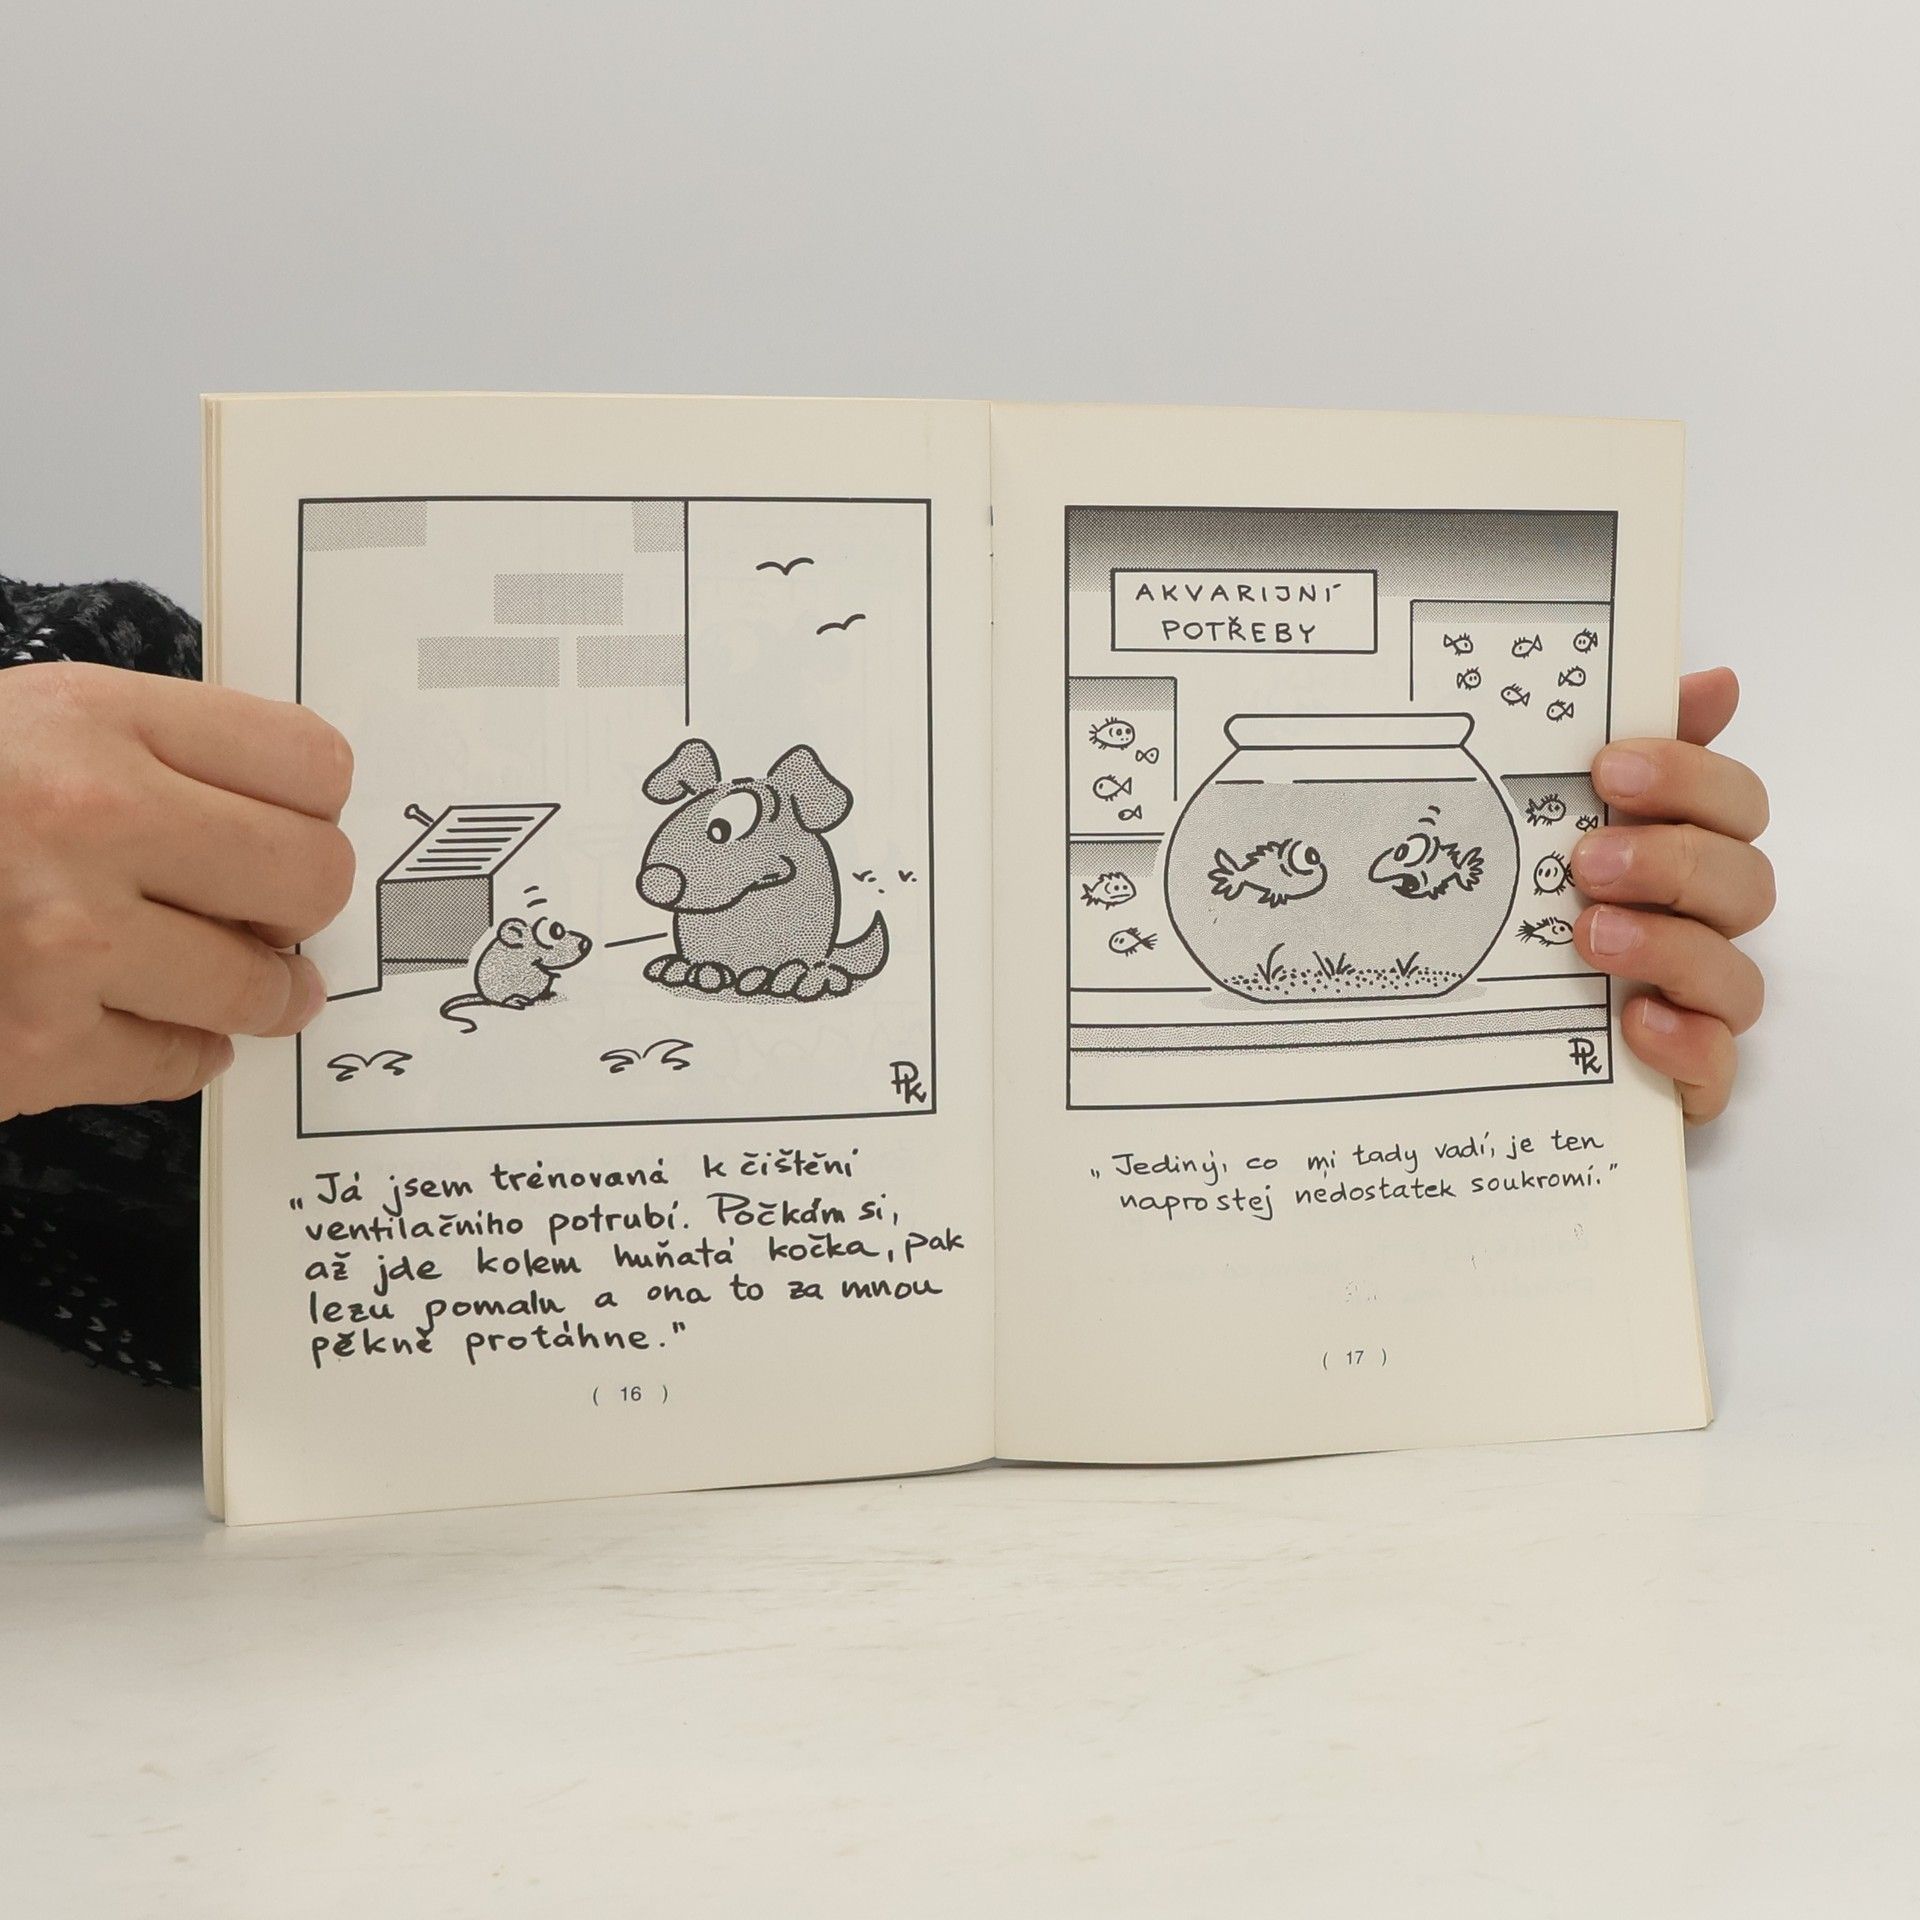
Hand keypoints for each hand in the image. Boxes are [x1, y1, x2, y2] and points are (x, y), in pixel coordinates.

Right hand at [0, 663, 353, 1118]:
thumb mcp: (29, 726)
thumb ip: (157, 756)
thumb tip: (301, 816)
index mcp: (89, 722)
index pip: (312, 762)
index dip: (314, 803)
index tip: (292, 822)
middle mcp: (85, 822)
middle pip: (312, 876)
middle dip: (299, 902)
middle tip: (266, 909)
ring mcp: (61, 944)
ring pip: (261, 987)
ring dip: (260, 991)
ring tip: (232, 978)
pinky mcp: (34, 1049)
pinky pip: (186, 1063)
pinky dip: (180, 1050)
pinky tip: (135, 1018)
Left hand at [1571, 667, 1772, 1122]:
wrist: (1469, 1040)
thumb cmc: (1526, 920)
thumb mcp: (1540, 826)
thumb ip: (1619, 756)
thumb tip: (1712, 681)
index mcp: (1679, 854)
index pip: (1731, 801)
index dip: (1689, 775)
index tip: (1610, 766)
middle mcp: (1698, 925)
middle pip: (1743, 880)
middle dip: (1672, 860)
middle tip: (1587, 860)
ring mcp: (1694, 1004)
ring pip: (1735, 973)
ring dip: (1668, 945)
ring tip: (1589, 934)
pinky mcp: (1679, 1077)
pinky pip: (1716, 1067)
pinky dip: (1685, 1042)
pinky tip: (1635, 1020)